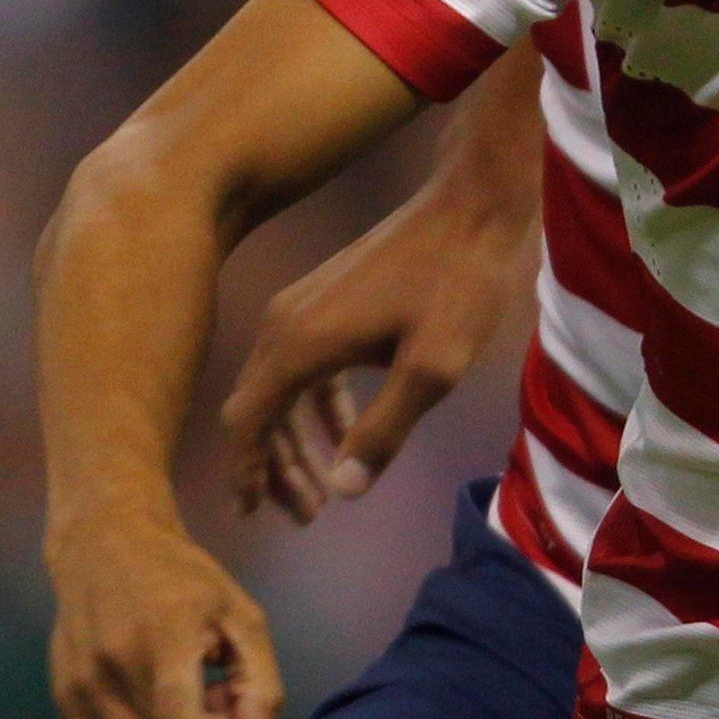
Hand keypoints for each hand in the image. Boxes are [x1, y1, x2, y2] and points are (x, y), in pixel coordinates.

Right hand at [47, 511, 281, 718]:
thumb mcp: (239, 612)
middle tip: (218, 701)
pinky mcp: (64, 700)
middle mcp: (115, 663)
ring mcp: (82, 685)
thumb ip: (259, 681)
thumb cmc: (185, 579)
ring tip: (186, 706)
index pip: (174, 706)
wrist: (105, 545)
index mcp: (167, 632)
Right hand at [222, 184, 531, 520]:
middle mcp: (285, 320)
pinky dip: (314, 404)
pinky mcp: (327, 294)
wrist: (472, 203)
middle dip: (272, 466)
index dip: (246, 473)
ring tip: (320, 491)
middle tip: (302, 516)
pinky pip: (303, 362)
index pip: (247, 423)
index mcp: (299, 342)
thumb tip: (342, 490)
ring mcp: (303, 302)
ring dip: (292, 439)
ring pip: (277, 386)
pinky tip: (345, 432)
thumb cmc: (458, 283)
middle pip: (255, 408)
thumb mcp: (432, 368)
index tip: (252, 516)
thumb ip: (384, 431)